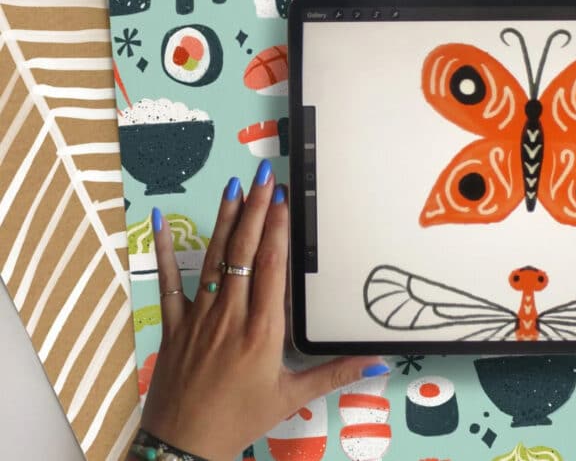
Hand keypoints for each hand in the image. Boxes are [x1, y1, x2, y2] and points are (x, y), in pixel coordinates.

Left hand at [141, 160, 386, 460]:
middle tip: (266, 177)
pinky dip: (164, 250)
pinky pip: (169, 282)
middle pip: (244, 253)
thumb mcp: (291, 398)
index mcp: (263, 331)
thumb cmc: (239, 420)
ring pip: (214, 259)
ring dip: (225, 220)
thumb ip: (335, 374)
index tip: (284, 200)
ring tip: (236, 187)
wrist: (184, 444)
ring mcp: (199, 317)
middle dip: (256, 211)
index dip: (278, 229)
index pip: (272, 268)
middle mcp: (231, 316)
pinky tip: (160, 222)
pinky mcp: (175, 325)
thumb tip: (377, 360)